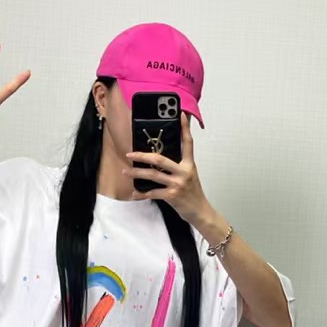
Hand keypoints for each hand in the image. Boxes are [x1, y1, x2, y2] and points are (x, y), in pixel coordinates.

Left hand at [124, 112, 213, 228]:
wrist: (200, 212)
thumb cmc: (193, 193)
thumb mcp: (190, 175)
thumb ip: (179, 165)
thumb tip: (163, 158)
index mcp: (189, 164)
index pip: (187, 143)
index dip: (184, 128)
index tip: (179, 115)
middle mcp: (184, 172)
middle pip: (160, 159)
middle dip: (142, 156)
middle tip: (130, 154)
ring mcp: (178, 184)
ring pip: (153, 175)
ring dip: (137, 174)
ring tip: (126, 172)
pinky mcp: (172, 196)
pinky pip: (152, 193)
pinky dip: (142, 194)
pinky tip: (134, 193)